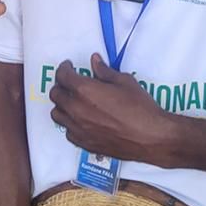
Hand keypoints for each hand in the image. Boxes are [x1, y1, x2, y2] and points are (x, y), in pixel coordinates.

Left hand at [49, 54, 174, 165]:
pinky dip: (70, 123)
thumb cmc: (140, 107)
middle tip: (71, 82)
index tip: (69, 66)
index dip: (64, 68)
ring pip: (57, 114)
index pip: (62, 76)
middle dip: (61, 85)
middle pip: (56, 94)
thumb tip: (94, 61)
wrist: (150, 137)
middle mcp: (76, 109)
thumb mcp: (124, 81)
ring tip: (73, 101)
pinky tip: (81, 120)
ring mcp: (78, 129)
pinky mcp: (84, 143)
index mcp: (84, 90)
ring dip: (62, 105)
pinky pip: (68, 131)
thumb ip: (104, 71)